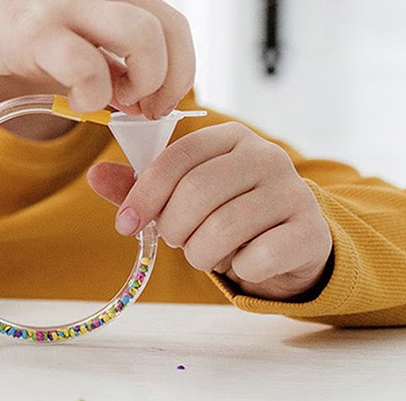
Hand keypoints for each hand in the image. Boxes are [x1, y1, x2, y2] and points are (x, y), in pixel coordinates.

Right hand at [0, 0, 194, 116]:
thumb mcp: (63, 22)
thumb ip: (102, 50)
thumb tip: (138, 96)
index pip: (171, 21)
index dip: (180, 68)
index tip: (159, 101)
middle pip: (169, 28)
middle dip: (171, 80)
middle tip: (146, 110)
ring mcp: (65, 0)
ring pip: (144, 38)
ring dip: (143, 83)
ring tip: (116, 102)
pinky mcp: (34, 28)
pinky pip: (88, 66)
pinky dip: (94, 95)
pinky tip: (77, 102)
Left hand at [87, 122, 332, 300]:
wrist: (290, 243)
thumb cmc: (229, 212)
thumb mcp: (184, 195)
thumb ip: (141, 186)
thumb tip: (94, 176)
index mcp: (231, 137)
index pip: (178, 157)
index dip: (145, 192)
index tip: (125, 224)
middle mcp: (266, 156)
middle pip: (199, 192)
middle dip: (173, 227)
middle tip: (174, 240)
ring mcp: (294, 191)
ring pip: (225, 228)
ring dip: (201, 252)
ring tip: (202, 252)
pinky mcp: (311, 230)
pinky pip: (258, 257)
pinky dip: (239, 268)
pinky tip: (243, 261)